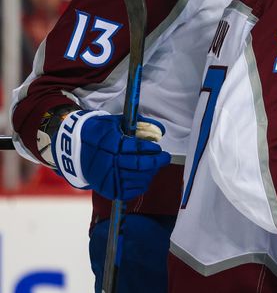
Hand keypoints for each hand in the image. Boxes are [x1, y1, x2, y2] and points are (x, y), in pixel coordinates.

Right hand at [50, 110, 170, 200]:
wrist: (73, 148)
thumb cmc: (99, 133)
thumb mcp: (116, 122)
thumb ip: (139, 124)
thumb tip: (160, 130)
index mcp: (112, 144)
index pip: (139, 148)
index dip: (152, 149)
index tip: (159, 149)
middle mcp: (109, 162)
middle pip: (140, 165)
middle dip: (157, 161)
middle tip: (165, 158)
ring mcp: (107, 177)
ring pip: (137, 179)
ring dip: (150, 173)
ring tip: (153, 167)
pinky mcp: (106, 189)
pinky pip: (129, 191)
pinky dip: (140, 185)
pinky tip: (143, 177)